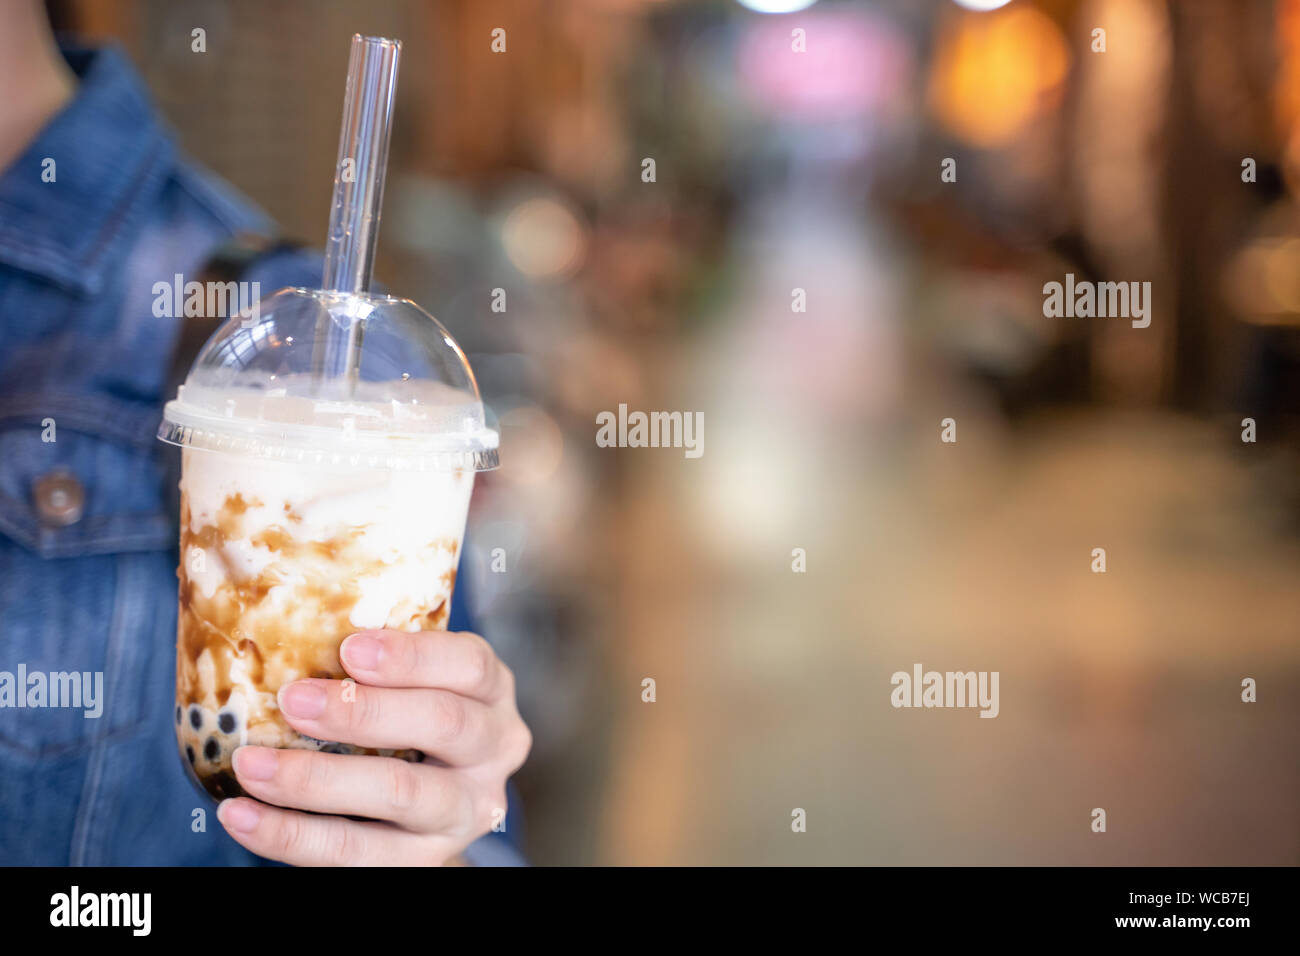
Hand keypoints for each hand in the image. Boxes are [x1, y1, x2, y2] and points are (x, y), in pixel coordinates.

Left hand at [215, 629, 530, 865]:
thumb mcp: (417, 681)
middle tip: (292, 701)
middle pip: (444, 725)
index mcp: (492, 693)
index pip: (470, 666)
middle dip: (362, 712)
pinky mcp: (424, 861)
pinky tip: (241, 814)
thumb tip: (280, 621)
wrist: (429, 804)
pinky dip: (290, 835)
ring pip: (401, 794)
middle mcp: (493, 753)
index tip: (348, 648)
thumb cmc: (409, 716)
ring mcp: (463, 812)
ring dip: (316, 779)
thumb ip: (377, 659)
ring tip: (251, 765)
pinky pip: (355, 852)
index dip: (413, 656)